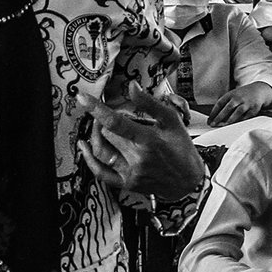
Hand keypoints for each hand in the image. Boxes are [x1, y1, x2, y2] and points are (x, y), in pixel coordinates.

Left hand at [79, 83, 207, 199]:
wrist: (188, 181)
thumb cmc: (181, 148)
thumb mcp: (171, 120)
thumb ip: (149, 103)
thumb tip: (132, 87)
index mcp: (148, 140)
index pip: (115, 122)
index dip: (96, 109)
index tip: (82, 98)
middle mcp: (137, 158)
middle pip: (105, 135)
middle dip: (103, 121)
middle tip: (111, 115)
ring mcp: (130, 173)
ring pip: (100, 151)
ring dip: (95, 136)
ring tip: (99, 126)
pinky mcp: (126, 184)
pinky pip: (100, 173)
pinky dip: (89, 159)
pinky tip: (84, 147)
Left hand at [208, 83, 271, 126]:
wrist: (259, 90)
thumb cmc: (243, 95)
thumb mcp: (233, 95)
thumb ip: (225, 104)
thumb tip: (214, 117)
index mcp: (231, 94)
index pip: (220, 103)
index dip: (214, 112)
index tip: (209, 120)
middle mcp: (238, 98)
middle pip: (228, 107)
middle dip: (220, 117)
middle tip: (214, 124)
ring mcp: (247, 103)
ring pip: (238, 112)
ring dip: (230, 120)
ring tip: (224, 126)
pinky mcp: (254, 108)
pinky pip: (247, 116)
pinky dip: (241, 121)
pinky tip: (236, 126)